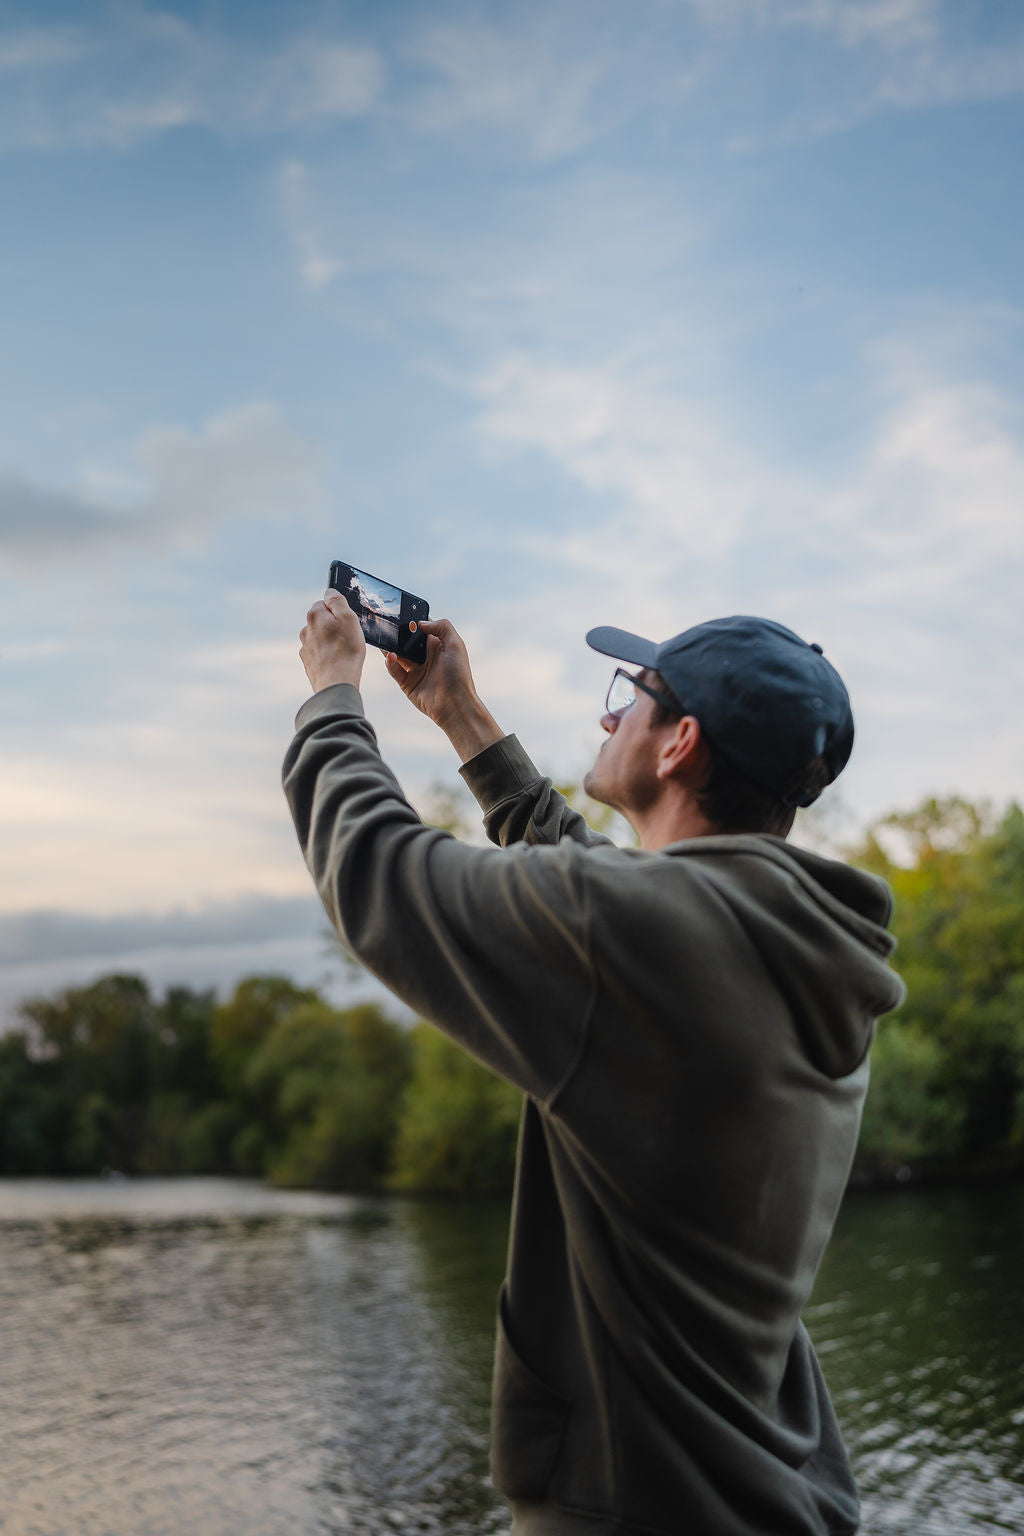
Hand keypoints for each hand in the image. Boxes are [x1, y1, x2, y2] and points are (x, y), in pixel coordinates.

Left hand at [299, 592, 365, 693]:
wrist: (336, 683)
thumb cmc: (346, 650)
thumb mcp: (348, 618)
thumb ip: (337, 601)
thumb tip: (329, 592)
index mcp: (314, 615)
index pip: (325, 603)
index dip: (339, 611)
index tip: (348, 622)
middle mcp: (306, 630)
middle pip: (323, 620)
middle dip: (334, 626)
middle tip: (348, 637)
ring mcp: (305, 647)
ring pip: (321, 637)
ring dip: (331, 641)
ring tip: (344, 652)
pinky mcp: (308, 662)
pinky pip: (320, 653)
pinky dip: (328, 655)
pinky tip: (338, 662)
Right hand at [383, 619, 504, 761]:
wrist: (454, 704)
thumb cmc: (458, 675)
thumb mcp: (456, 644)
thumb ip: (442, 627)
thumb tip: (420, 623)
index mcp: (438, 646)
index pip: (422, 629)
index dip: (412, 621)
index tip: (401, 613)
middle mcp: (426, 657)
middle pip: (407, 642)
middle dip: (398, 634)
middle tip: (387, 626)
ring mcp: (416, 670)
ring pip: (398, 655)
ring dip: (391, 647)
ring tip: (384, 640)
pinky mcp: (407, 683)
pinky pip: (395, 670)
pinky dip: (390, 663)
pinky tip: (390, 657)